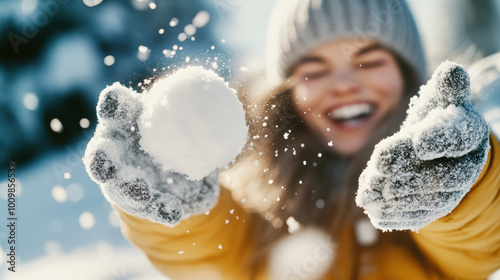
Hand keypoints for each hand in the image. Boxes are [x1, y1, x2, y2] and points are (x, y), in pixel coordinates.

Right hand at [83, 82, 220, 226]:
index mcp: (127, 121)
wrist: (186, 173)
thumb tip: (223, 101)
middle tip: (105, 164)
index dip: (112, 104)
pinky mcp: (141, 202)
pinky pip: (149, 208)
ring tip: (143, 192)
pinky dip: (160, 210)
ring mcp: (124, 179)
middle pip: (101, 153)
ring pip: (118, 187)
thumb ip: (200, 114)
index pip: (115, 108)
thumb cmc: (184, 132)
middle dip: (100, 158)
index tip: (114, 100)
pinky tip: (173, 213)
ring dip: (129, 190)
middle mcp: (117, 149)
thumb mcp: (192, 121)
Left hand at [356, 61, 489, 230]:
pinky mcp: (436, 208)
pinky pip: (420, 217)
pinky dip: (397, 217)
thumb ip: (446, 87)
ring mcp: (452, 191)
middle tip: (378, 171)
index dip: (439, 138)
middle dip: (408, 174)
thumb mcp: (442, 99)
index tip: (418, 141)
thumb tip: (451, 69)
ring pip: (429, 200)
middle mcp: (465, 165)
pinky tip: (375, 213)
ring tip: (369, 196)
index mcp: (468, 132)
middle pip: (442, 175)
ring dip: (398, 200)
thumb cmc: (437, 119)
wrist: (434, 151)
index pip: (458, 135)